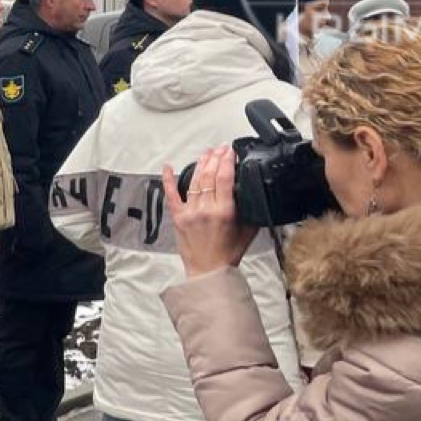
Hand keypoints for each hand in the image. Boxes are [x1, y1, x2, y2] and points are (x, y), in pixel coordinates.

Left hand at [163, 146, 258, 275]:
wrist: (209, 271)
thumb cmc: (227, 253)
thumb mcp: (248, 230)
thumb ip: (250, 209)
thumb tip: (253, 192)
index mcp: (224, 212)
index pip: (225, 178)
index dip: (227, 161)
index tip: (230, 151)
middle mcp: (205, 210)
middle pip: (209, 176)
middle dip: (215, 158)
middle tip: (220, 149)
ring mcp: (190, 212)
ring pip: (194, 182)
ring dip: (200, 164)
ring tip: (206, 154)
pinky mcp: (178, 218)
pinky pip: (171, 195)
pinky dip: (168, 180)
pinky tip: (167, 167)